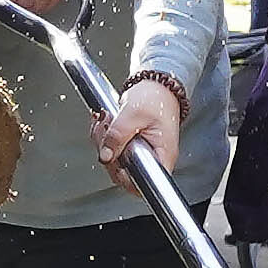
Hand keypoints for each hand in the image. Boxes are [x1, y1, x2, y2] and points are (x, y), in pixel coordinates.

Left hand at [96, 73, 182, 192]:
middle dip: (109, 154)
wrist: (157, 85)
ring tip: (107, 122)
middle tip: (105, 131)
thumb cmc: (155, 97)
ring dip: (104, 143)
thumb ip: (118, 135)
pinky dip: (106, 138)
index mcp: (162, 154)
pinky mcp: (133, 146)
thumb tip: (105, 156)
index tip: (114, 161)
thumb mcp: (133, 114)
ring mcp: (143, 153)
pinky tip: (107, 123)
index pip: (145, 182)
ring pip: (116, 162)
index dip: (126, 177)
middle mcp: (154, 158)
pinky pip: (114, 150)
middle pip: (125, 173)